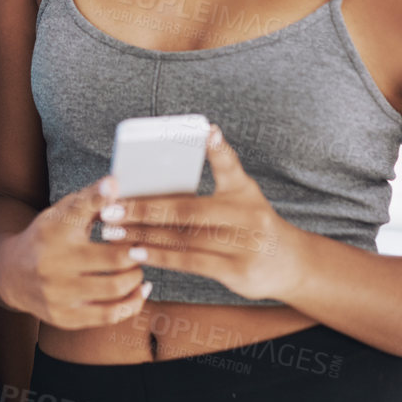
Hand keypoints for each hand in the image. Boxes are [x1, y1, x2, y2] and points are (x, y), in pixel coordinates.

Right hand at [0, 180, 152, 328]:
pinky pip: (108, 316)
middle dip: (137, 256)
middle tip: (143, 251)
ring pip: (114, 291)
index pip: (89, 218)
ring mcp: (58, 294)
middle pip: (114, 261)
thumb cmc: (47, 236)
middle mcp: (55, 264)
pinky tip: (137, 292)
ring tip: (138, 271)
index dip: (118, 219)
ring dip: (135, 280)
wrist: (11, 273)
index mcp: (57, 232)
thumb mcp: (62, 212)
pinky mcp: (64, 318)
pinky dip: (130, 304)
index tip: (134, 222)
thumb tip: (115, 182)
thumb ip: (91, 198)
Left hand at [104, 126, 303, 301]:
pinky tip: (136, 252)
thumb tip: (176, 158)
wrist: (290, 264)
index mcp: (244, 190)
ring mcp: (243, 245)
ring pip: (183, 238)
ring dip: (143, 234)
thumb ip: (215, 177)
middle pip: (187, 210)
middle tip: (111, 207)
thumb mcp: (243, 194)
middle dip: (144, 208)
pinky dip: (161, 256)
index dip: (218, 148)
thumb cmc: (252, 222)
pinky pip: (190, 263)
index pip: (229, 164)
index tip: (207, 130)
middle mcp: (246, 215)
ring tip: (112, 231)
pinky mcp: (237, 271)